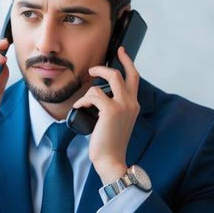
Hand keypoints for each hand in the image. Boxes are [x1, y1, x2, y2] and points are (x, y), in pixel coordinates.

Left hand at [72, 47, 140, 182]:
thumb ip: (113, 108)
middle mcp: (131, 103)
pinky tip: (79, 108)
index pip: (134, 78)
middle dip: (107, 66)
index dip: (128, 63)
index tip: (121, 53)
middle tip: (93, 68)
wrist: (112, 160)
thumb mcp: (117, 122)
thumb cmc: (110, 144)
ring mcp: (123, 105)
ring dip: (91, 86)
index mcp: (133, 105)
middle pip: (123, 73)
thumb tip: (98, 96)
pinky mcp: (111, 110)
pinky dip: (84, 100)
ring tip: (83, 100)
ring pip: (109, 78)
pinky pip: (94, 94)